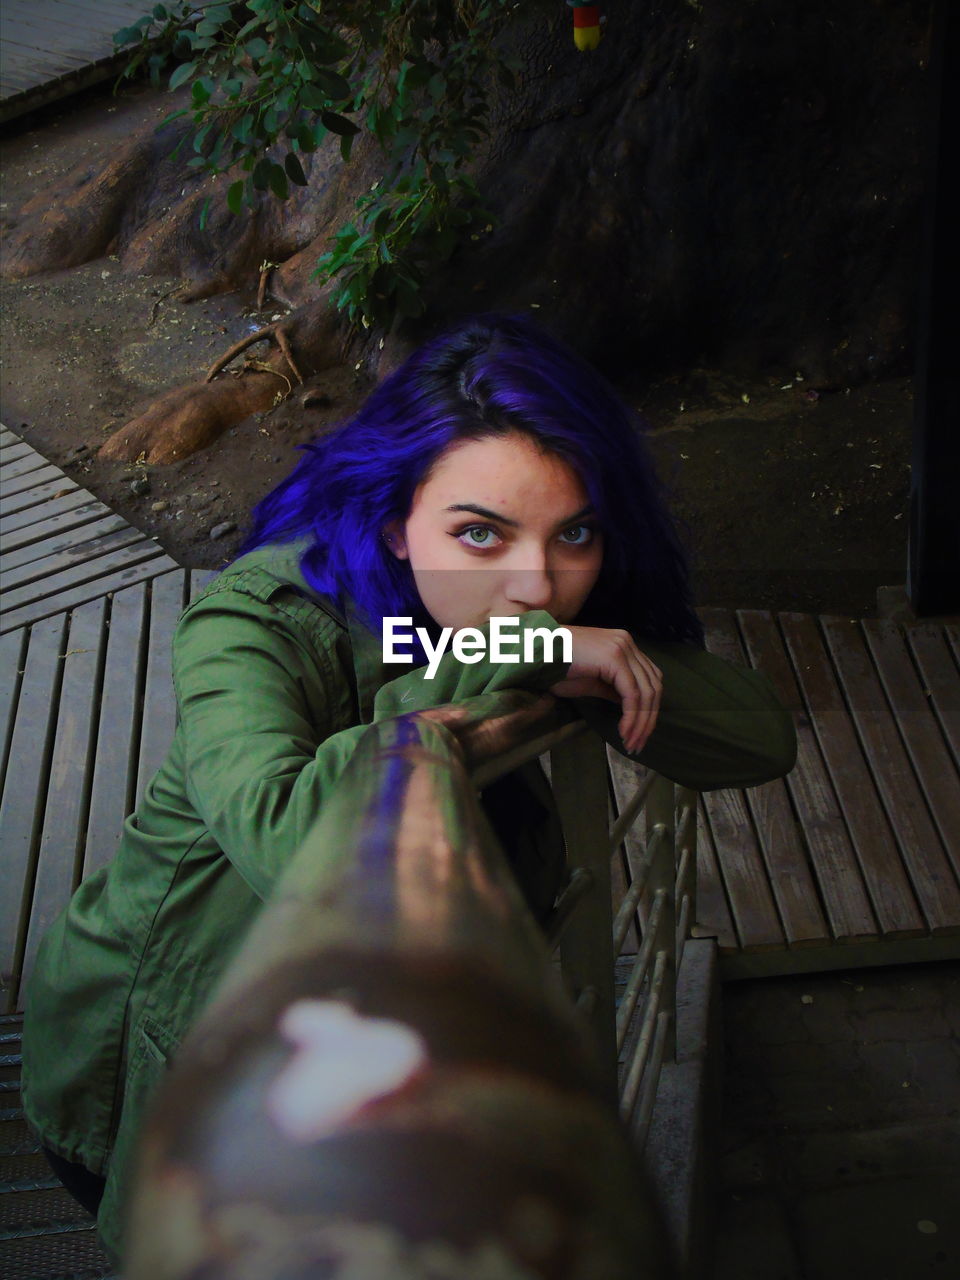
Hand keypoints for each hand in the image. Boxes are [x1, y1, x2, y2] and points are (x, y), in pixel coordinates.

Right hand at [549, 626, 661, 753]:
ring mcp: (622, 647)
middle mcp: (627, 642)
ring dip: (641, 722)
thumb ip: (614, 690)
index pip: (650, 679)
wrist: (535, 652)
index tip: (640, 735)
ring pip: (646, 692)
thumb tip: (632, 708)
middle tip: (638, 744)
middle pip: (653, 686)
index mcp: (623, 644)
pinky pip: (632, 693)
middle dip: (648, 720)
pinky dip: (631, 716)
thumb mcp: (591, 682)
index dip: (649, 710)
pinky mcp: (615, 657)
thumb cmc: (555, 666)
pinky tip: (623, 731)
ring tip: (631, 743)